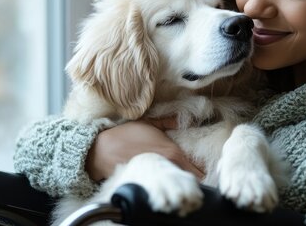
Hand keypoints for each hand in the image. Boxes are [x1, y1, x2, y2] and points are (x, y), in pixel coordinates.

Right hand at [85, 119, 204, 181]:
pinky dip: (162, 185)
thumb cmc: (127, 134)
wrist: (104, 150)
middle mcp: (167, 167)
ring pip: (174, 184)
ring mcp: (156, 178)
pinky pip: (160, 187)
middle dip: (190, 179)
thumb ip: (167, 122)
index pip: (196, 171)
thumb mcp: (149, 123)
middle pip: (187, 181)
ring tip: (174, 177)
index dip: (201, 172)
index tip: (201, 170)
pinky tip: (159, 180)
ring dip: (176, 182)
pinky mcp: (146, 184)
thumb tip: (180, 119)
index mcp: (172, 153)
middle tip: (189, 175)